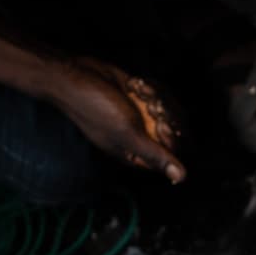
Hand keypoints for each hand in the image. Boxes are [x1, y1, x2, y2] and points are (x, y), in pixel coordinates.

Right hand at [46, 57, 186, 183]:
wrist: (75, 77)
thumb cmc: (95, 110)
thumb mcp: (128, 135)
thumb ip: (156, 156)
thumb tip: (180, 177)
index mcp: (140, 154)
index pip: (175, 152)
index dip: (173, 136)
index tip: (158, 123)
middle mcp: (143, 138)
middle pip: (177, 129)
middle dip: (163, 113)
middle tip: (146, 107)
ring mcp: (143, 118)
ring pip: (170, 108)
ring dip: (155, 97)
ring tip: (135, 93)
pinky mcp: (140, 99)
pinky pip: (160, 93)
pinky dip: (149, 87)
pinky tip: (133, 85)